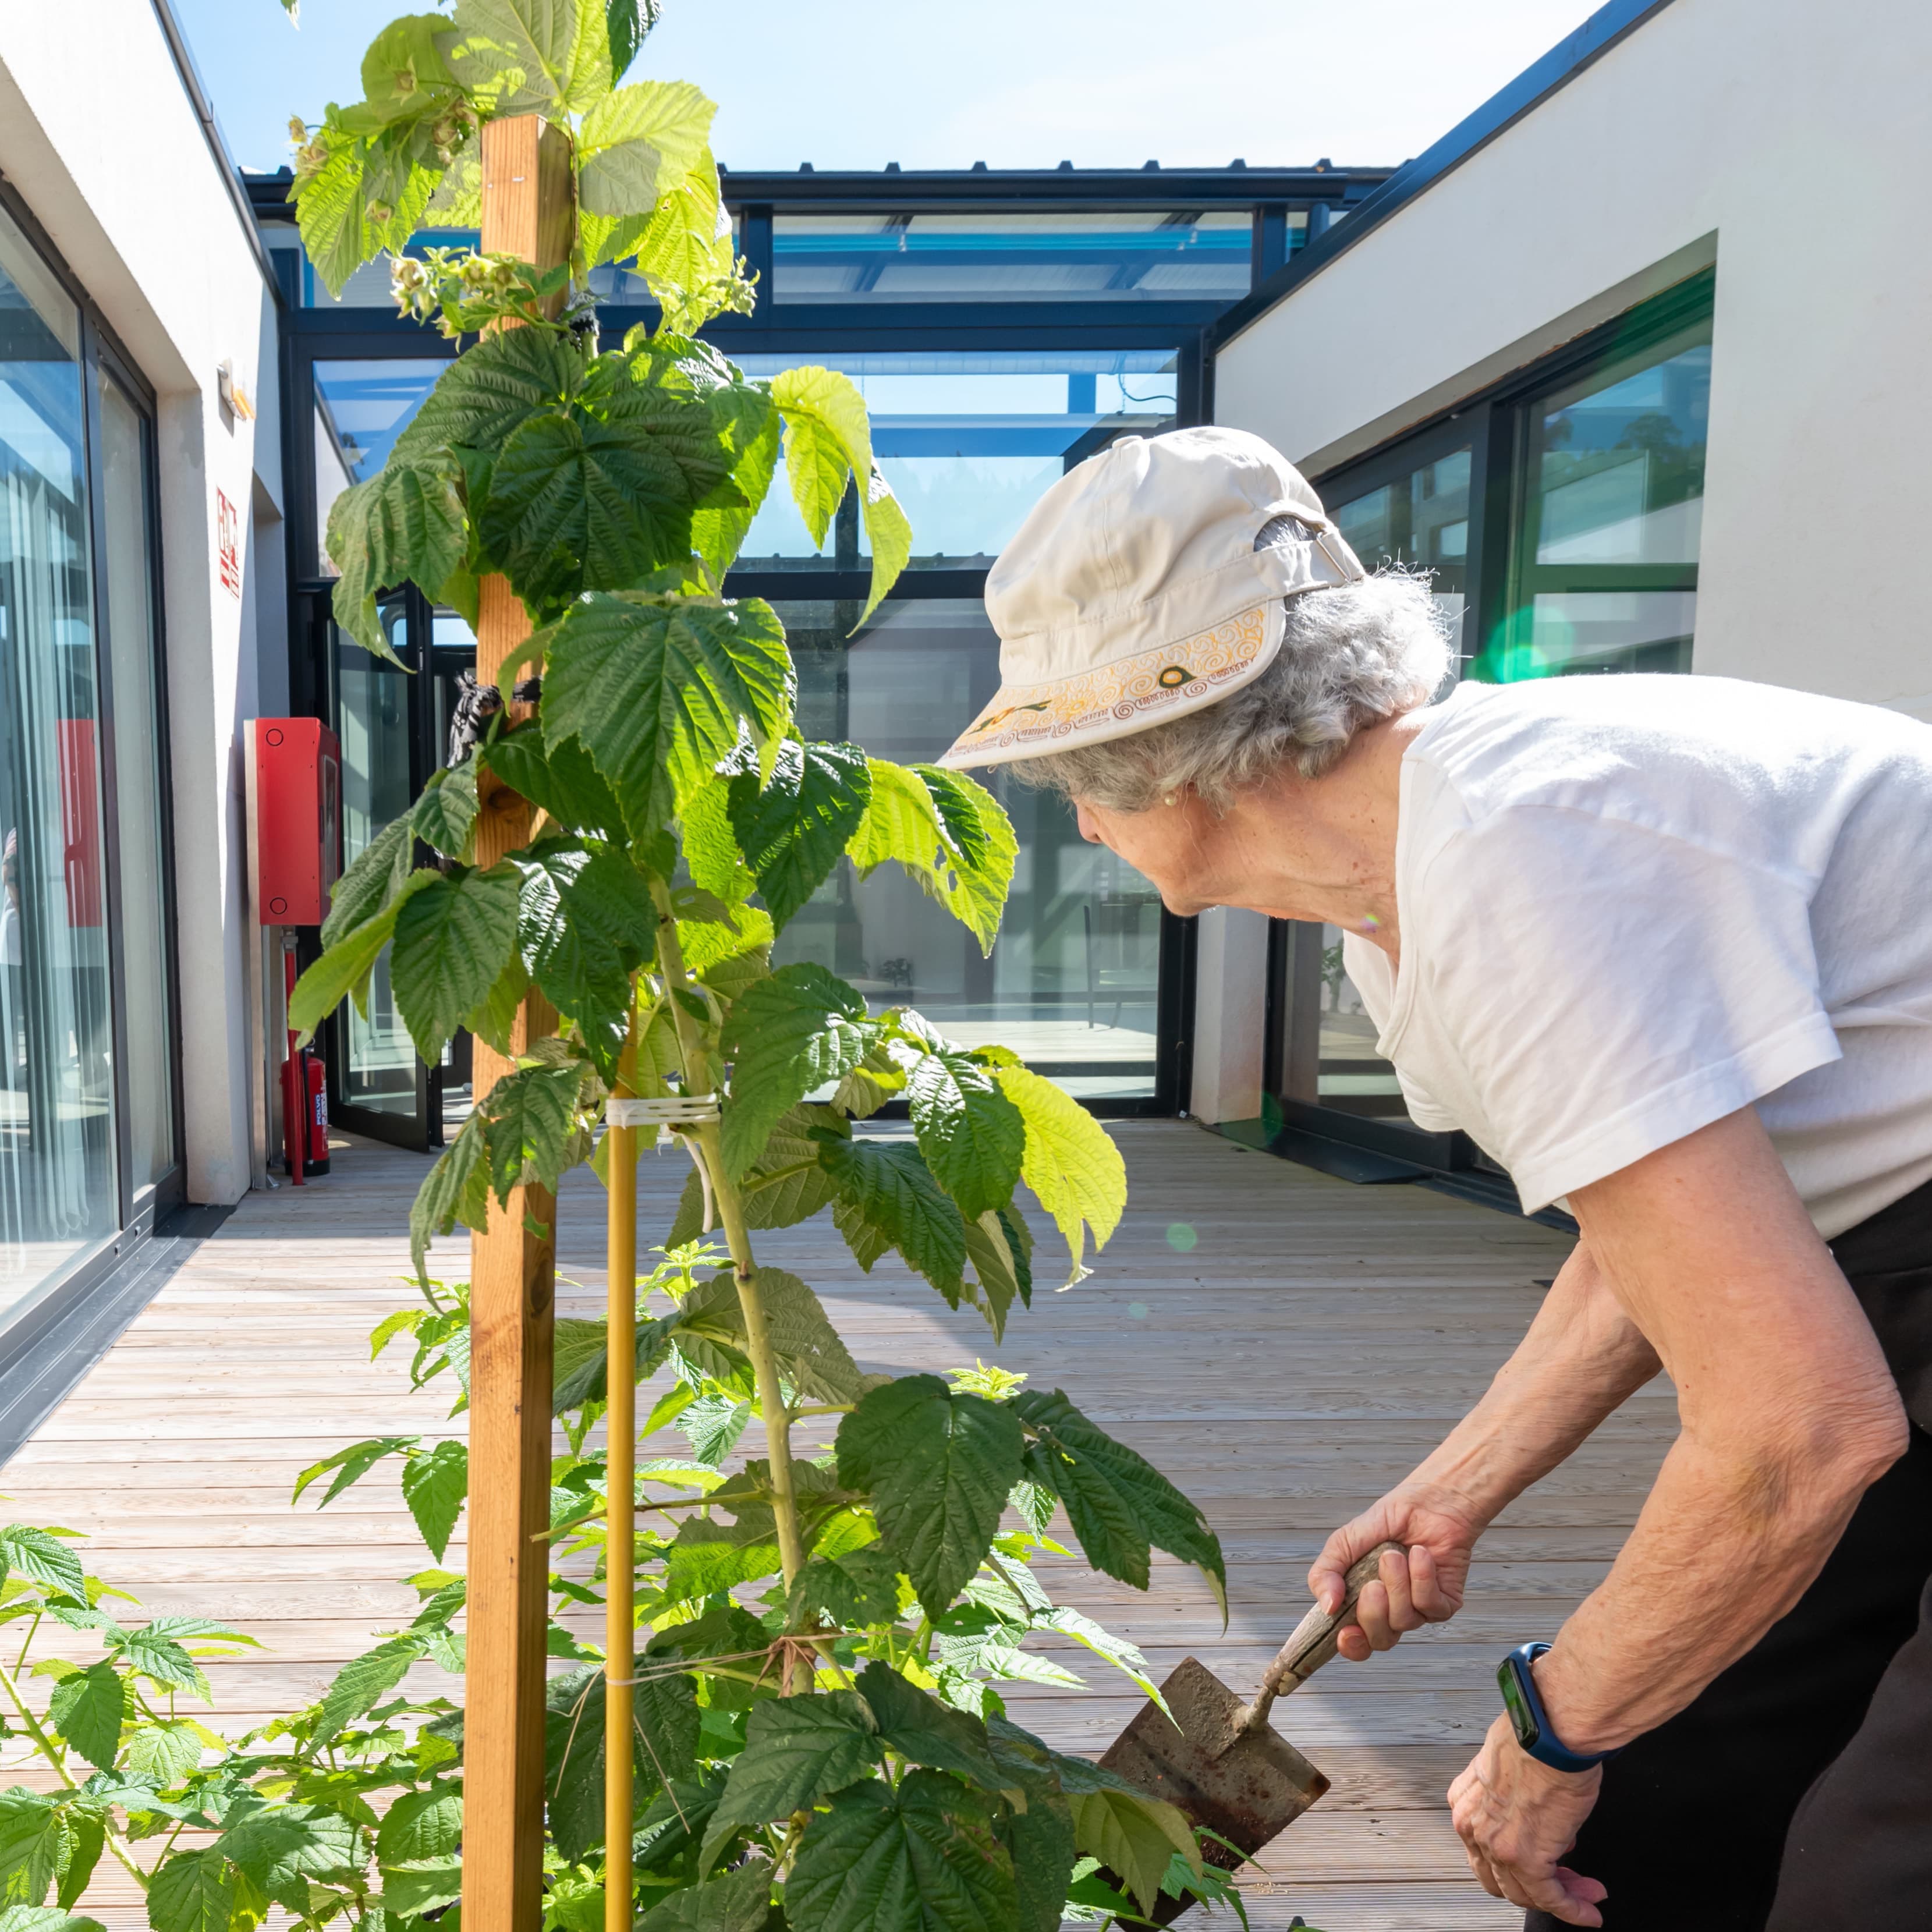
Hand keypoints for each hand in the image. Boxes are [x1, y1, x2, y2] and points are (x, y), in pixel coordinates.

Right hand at [1308, 1481, 1478, 1661]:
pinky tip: (1419, 1554)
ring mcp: (1419, 1612)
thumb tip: (1327, 1607)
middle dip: (1373, 1613)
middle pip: (1380, 1640)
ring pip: (1405, 1621)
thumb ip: (1325, 1573)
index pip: (1355, 1643)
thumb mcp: (1343, 1543)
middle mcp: (1391, 1614)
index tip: (1345, 1634)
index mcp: (1362, 1604)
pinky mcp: (1445, 1604)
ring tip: (1395, 1554)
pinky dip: (1422, 1577)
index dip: (1350, 1646)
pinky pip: (1430, 1606)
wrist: (1426, 1502)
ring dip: (1398, 1585)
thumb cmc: (1385, 1522)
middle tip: (1372, 1584)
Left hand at [1448, 1712, 1607, 1926]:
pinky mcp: (1526, 1861)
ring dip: (1560, 1896)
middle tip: (1567, 1881)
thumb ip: (1517, 1803)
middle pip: (1502, 1877)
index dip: (1516, 1859)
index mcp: (1466, 1802)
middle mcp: (1474, 1827)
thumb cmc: (1536, 1740)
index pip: (1486, 1849)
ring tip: (1586, 1895)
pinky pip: (1550, 1898)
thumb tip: (1544, 1823)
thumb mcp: (1511, 1770)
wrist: (1550, 1735)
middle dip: (1536, 1883)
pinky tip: (1588, 1911)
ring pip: (1525, 1892)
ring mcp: (1497, 1847)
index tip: (1544, 1859)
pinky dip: (1571, 1910)